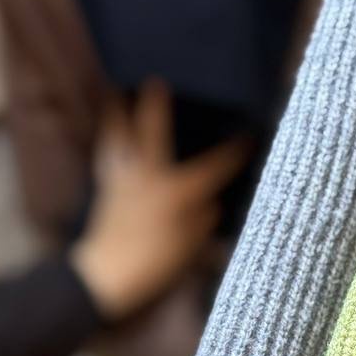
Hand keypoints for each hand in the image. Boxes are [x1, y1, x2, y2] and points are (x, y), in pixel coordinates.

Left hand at [71, 81, 250, 319]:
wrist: (106, 277)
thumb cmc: (155, 265)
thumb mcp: (191, 248)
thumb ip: (204, 220)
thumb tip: (212, 202)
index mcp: (178, 191)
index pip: (214, 166)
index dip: (234, 151)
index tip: (249, 136)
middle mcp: (149, 175)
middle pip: (153, 130)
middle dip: (157, 104)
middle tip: (158, 79)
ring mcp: (124, 178)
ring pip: (119, 135)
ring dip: (118, 111)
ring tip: (117, 89)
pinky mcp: (107, 187)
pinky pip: (107, 154)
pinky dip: (109, 139)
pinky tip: (110, 132)